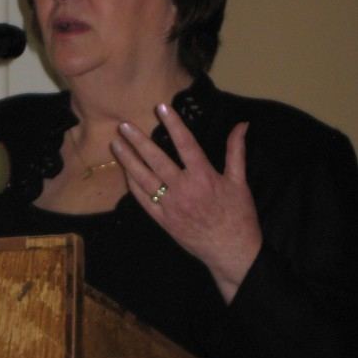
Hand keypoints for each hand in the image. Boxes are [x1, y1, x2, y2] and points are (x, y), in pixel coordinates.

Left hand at [111, 102, 261, 303]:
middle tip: (123, 126)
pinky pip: (143, 200)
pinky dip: (133, 185)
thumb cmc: (238, 216)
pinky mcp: (163, 220)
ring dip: (128, 160)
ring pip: (143, 179)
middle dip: (138, 141)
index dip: (173, 124)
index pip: (185, 143)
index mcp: (203, 176)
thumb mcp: (240, 181)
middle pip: (156, 159)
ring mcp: (170, 205)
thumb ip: (236, 151)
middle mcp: (183, 189)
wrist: (230, 250)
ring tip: (115, 144)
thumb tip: (241, 124)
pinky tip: (125, 172)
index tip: (160, 107)